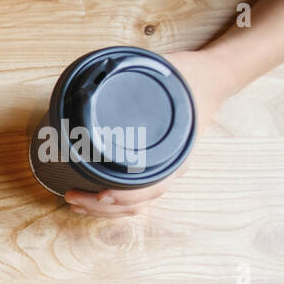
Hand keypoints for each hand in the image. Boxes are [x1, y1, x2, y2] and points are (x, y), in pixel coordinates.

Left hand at [65, 48, 228, 216]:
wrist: (210, 80)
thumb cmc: (187, 79)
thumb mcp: (166, 73)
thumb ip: (138, 75)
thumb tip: (103, 72)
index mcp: (177, 151)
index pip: (151, 188)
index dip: (124, 195)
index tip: (101, 194)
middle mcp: (171, 168)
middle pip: (137, 203)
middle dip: (101, 206)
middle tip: (72, 196)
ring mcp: (164, 172)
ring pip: (135, 206)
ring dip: (103, 210)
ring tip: (76, 202)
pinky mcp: (154, 171)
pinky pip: (136, 199)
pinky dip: (113, 206)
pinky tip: (92, 201)